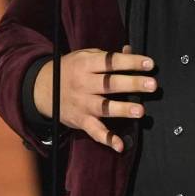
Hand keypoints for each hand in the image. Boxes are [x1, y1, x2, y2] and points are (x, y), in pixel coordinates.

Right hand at [33, 44, 154, 151]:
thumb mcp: (84, 56)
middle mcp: (84, 84)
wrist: (42, 88)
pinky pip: (94, 131)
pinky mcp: (81, 120)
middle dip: (132, 84)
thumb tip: (129, 50)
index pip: (111, 62)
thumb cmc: (70, 70)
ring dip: (122, 109)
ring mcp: (82, 103)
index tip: (149, 63)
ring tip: (140, 111)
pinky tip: (119, 145)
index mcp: (86, 65)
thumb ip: (107, 56)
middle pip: (110, 84)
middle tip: (152, 85)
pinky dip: (106, 139)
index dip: (130, 62)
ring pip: (104, 107)